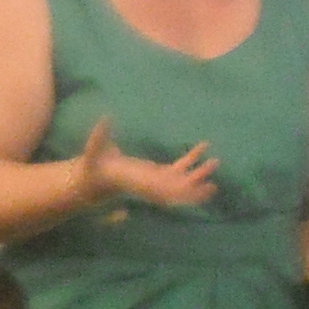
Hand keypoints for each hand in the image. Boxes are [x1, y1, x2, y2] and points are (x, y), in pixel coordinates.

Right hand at [78, 117, 218, 211]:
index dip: (174, 190)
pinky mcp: (159, 174)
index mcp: (137, 181)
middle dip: (193, 188)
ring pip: (182, 180)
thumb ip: (98, 137)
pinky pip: (179, 169)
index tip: (190, 185)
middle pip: (176, 191)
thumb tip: (105, 117)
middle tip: (212, 184)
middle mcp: (150, 184)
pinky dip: (191, 161)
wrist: (95, 179)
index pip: (159, 188)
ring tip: (216, 162)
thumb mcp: (92, 153)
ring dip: (199, 174)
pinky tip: (203, 148)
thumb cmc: (93, 167)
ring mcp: (156, 180)